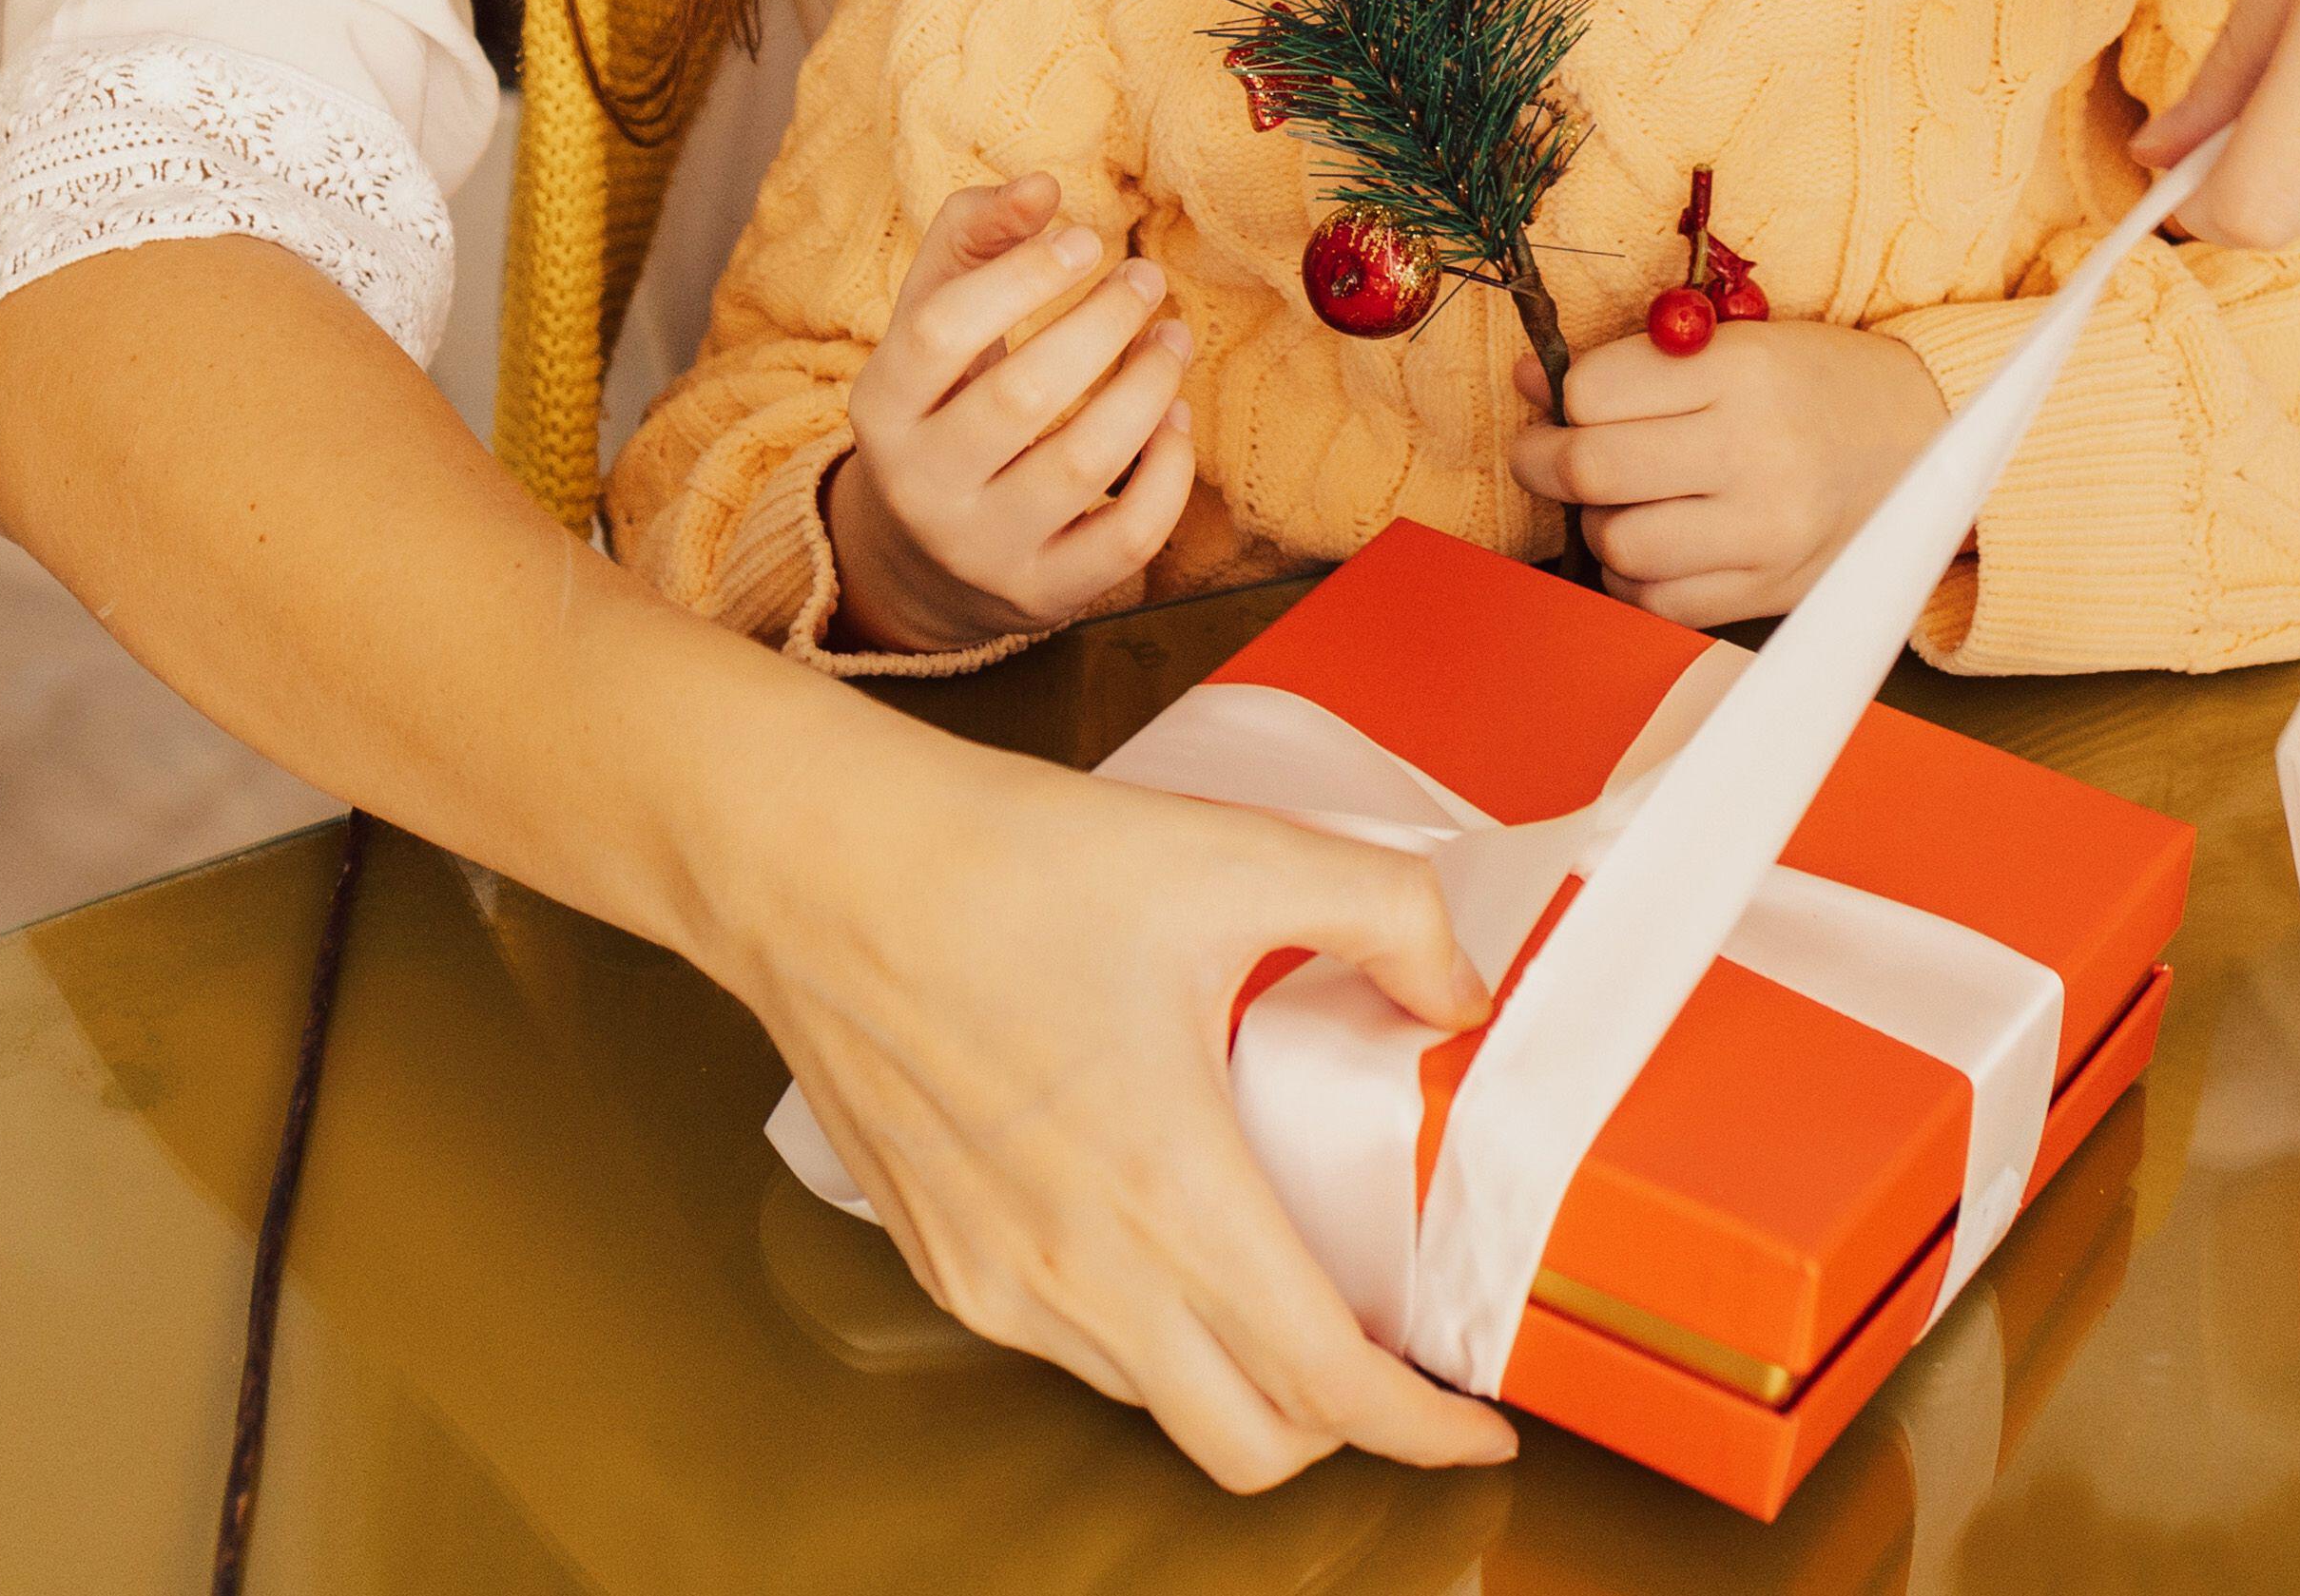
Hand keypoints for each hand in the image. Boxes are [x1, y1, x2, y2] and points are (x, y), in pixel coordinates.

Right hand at [735, 700, 1520, 1492]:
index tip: (1477, 1426)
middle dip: (1343, 1428)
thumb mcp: (1234, 853)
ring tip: (1283, 1282)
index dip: (1423, 1428)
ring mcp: (999, 1282)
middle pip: (1247, 1446)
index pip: (1324, 1384)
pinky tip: (1165, 1234)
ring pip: (1155, 1403)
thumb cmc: (1005, 861)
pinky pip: (1070, 1349)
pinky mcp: (943, 1263)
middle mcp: (1079, 1270)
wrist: (822, 866)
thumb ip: (1385, 913)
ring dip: (1238, 1379)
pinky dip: (1145, 1333)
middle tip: (1393, 1359)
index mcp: (1168, 1189)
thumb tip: (1457, 989)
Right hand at [827, 174, 1194, 650]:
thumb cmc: (942, 402)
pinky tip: (1177, 420)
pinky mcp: (1044, 595)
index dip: (1022, 275)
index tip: (1087, 239)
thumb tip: (1043, 185)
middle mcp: (921, 486)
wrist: (923, 559)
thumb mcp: (933, 315)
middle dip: (1103, 323)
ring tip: (1172, 338)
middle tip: (1147, 279)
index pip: (940, 330)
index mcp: (881, 407)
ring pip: (1083, 465)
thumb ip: (976, 232)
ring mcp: (983, 549)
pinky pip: (1126, 536)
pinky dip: (1170, 472)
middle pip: (1021, 395)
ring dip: (1148, 386)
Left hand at [1505, 319, 1948, 628]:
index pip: (1594, 390)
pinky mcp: (1769, 591)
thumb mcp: (1734, 346)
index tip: (1562, 399)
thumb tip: (1531, 382)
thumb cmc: (1816, 383)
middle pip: (1592, 468)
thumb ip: (1633, 366)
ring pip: (1617, 544)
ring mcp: (1763, 532)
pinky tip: (1653, 548)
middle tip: (1546, 455)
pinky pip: (1658, 603)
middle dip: (1545, 462)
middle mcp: (1753, 451)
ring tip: (1621, 501)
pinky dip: (1634, 579)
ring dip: (1598, 525)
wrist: (1926, 440)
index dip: (1561, 396)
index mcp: (1742, 371)